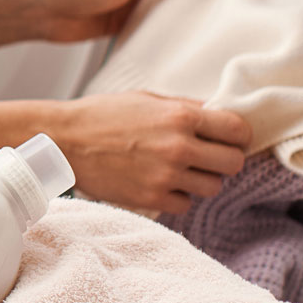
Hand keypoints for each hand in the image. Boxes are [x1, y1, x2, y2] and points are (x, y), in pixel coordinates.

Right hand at [54, 92, 251, 213]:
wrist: (64, 140)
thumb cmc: (102, 115)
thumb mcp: (147, 99)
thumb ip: (186, 107)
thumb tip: (220, 115)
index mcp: (179, 116)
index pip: (238, 130)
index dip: (238, 135)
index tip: (230, 137)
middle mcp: (177, 147)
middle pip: (234, 164)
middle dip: (224, 159)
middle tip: (207, 155)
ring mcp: (165, 176)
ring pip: (213, 187)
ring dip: (200, 179)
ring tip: (178, 168)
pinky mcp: (151, 198)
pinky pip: (185, 204)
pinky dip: (177, 194)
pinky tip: (159, 180)